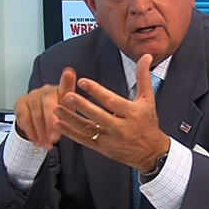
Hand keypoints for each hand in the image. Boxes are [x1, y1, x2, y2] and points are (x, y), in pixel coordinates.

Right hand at [13, 68, 76, 149]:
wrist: (39, 123)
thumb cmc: (58, 117)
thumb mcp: (69, 116)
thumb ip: (73, 112)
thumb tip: (82, 113)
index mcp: (62, 92)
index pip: (66, 86)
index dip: (67, 80)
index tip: (69, 73)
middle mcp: (47, 90)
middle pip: (48, 104)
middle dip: (51, 123)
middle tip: (55, 138)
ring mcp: (33, 95)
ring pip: (36, 114)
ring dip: (41, 132)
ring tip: (47, 145)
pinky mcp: (21, 102)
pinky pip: (24, 118)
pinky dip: (31, 132)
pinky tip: (36, 141)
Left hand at [53, 54, 170, 171]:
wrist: (151, 152)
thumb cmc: (147, 122)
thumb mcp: (148, 99)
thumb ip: (143, 77)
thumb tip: (145, 56)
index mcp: (132, 113)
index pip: (112, 101)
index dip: (97, 91)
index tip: (83, 81)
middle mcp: (121, 128)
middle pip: (98, 116)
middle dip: (82, 105)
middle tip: (67, 95)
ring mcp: (110, 139)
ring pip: (88, 129)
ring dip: (71, 119)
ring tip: (57, 109)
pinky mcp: (102, 148)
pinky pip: (84, 140)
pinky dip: (70, 133)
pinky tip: (59, 124)